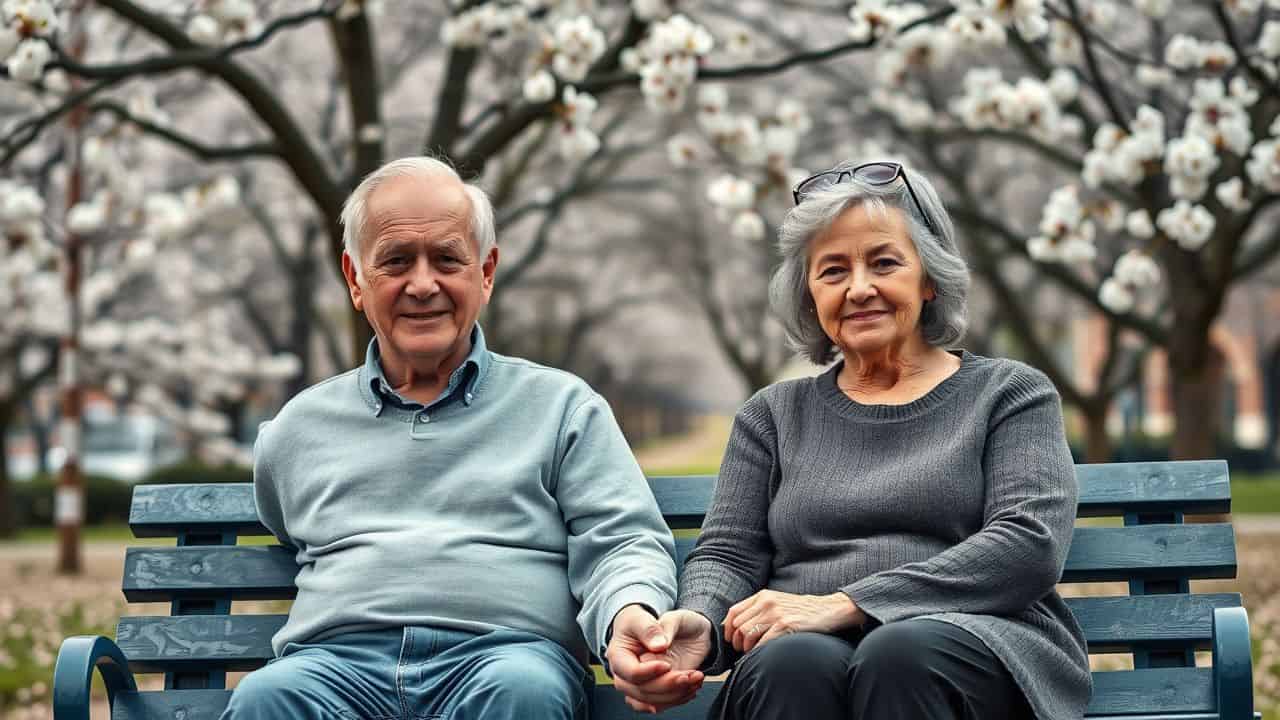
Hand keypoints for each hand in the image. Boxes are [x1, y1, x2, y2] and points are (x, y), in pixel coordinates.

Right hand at [613, 609, 711, 713]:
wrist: (673, 629)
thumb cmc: (655, 621)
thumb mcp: (656, 616)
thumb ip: (654, 628)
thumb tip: (659, 645)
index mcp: (619, 653)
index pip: (630, 672)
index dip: (649, 672)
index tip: (667, 664)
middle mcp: (627, 672)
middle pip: (640, 691)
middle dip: (667, 686)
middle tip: (687, 675)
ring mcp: (640, 684)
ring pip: (651, 702)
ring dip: (676, 695)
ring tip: (695, 678)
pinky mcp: (653, 691)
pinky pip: (660, 705)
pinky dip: (678, 699)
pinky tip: (691, 687)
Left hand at [723, 590, 865, 653]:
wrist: (828, 609)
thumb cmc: (802, 610)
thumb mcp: (777, 602)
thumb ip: (758, 609)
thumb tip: (735, 626)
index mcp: (762, 596)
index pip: (733, 612)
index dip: (728, 629)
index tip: (731, 639)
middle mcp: (766, 602)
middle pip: (738, 625)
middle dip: (737, 641)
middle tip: (743, 649)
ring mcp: (776, 613)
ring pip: (747, 634)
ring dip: (746, 648)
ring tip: (753, 652)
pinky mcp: (786, 625)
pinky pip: (762, 643)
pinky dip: (758, 651)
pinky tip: (763, 654)